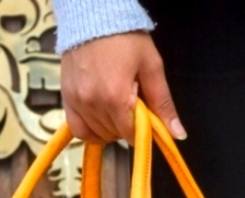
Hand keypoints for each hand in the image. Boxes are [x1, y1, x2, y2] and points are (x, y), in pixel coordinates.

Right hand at [60, 31, 185, 144]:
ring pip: (97, 134)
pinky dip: (90, 131)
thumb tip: (178, 134)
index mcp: (116, 97)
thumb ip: (163, 103)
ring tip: (116, 109)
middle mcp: (93, 103)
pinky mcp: (66, 98)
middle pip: (114, 134)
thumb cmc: (126, 38)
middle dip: (126, 127)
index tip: (145, 120)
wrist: (94, 16)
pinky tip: (100, 122)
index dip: (141, 131)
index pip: (130, 134)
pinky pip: (78, 129)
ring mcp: (77, 102)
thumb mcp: (151, 66)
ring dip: (110, 129)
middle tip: (131, 107)